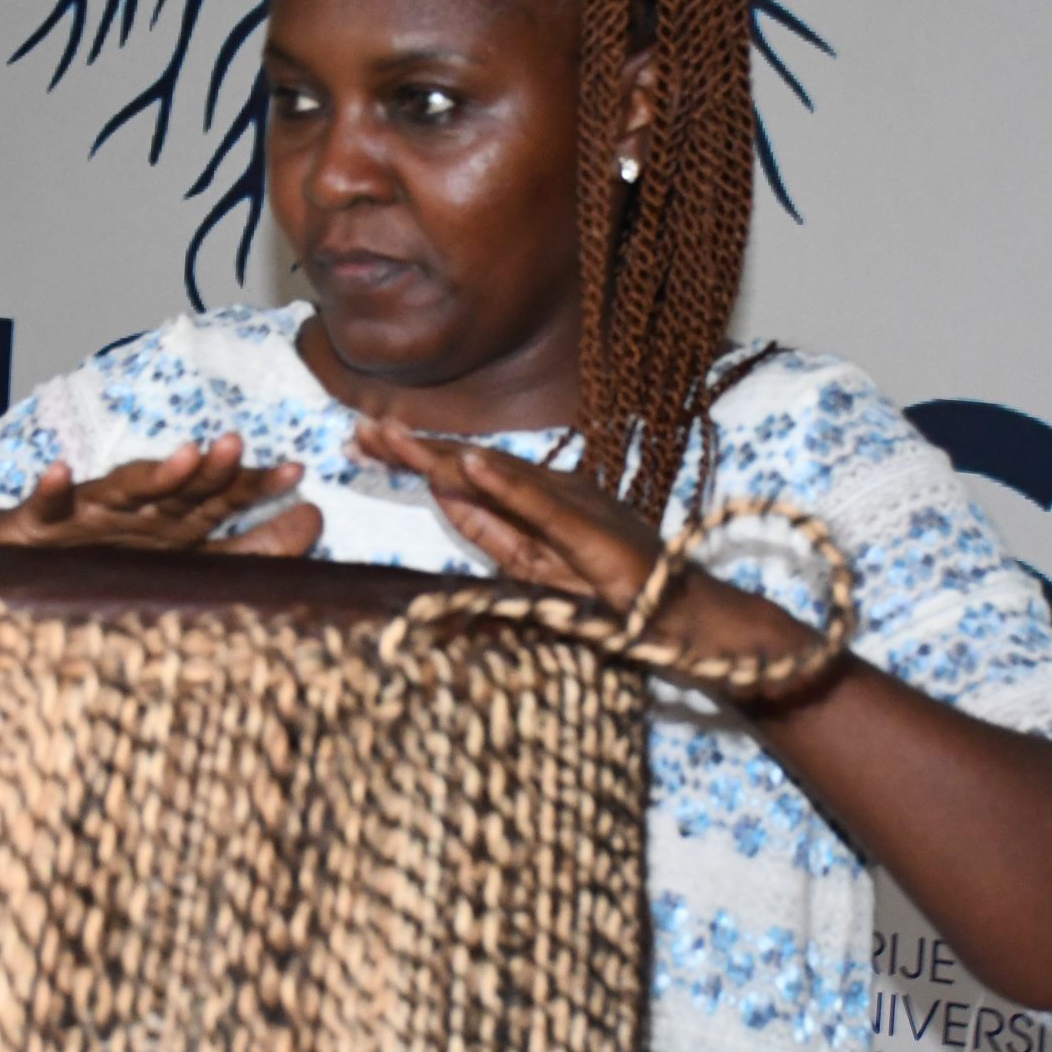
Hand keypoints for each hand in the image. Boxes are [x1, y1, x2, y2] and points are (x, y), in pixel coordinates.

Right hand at [0, 435, 322, 556]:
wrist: (16, 568)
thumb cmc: (107, 559)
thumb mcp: (186, 561)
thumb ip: (254, 548)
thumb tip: (318, 518)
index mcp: (171, 524)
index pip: (219, 501)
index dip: (254, 487)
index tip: (295, 474)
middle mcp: (135, 513)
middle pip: (179, 491)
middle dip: (211, 471)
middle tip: (240, 448)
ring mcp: (87, 517)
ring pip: (124, 492)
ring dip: (154, 474)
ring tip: (186, 455)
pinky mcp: (37, 528)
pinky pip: (44, 508)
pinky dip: (51, 489)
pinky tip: (61, 472)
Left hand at [349, 418, 811, 676]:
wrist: (691, 624)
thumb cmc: (619, 601)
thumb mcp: (536, 569)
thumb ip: (493, 532)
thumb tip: (443, 492)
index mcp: (539, 501)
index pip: (467, 473)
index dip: (416, 454)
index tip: (365, 437)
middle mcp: (556, 492)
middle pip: (474, 465)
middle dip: (415, 446)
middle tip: (360, 427)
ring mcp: (578, 507)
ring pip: (499, 475)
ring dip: (444, 454)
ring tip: (397, 436)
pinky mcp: (596, 533)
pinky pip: (543, 506)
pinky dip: (504, 483)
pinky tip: (469, 465)